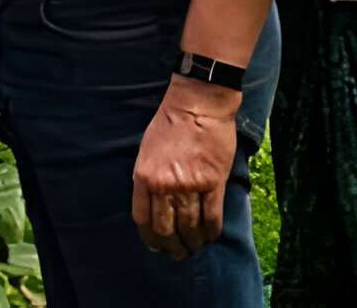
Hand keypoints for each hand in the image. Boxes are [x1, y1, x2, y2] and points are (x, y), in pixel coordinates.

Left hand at [131, 75, 239, 259]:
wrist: (198, 103)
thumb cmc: (171, 124)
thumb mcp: (146, 151)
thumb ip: (148, 179)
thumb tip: (153, 208)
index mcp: (144, 177)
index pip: (143, 220)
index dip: (150, 239)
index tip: (157, 246)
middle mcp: (164, 184)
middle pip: (166, 229)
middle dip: (172, 247)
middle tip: (179, 253)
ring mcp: (190, 184)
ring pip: (189, 227)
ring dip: (193, 243)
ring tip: (195, 248)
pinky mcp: (213, 181)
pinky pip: (212, 216)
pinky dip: (211, 231)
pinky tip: (211, 236)